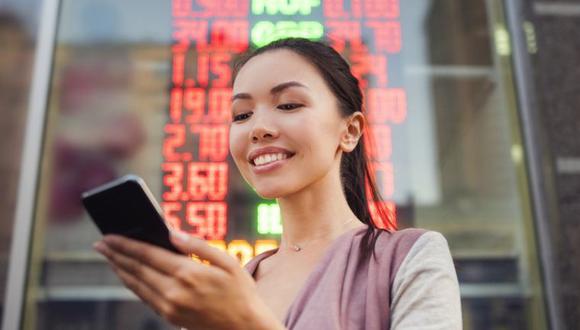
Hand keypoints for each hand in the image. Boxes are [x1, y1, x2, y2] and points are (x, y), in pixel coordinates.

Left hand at [93, 231, 283, 329]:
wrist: (245, 328)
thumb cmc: (240, 292)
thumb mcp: (228, 262)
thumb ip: (198, 245)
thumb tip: (171, 232)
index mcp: (188, 274)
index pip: (147, 254)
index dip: (126, 244)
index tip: (109, 235)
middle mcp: (174, 292)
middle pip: (136, 269)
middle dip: (116, 254)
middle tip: (100, 243)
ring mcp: (169, 307)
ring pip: (136, 285)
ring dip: (119, 269)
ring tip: (109, 257)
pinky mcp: (169, 317)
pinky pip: (144, 297)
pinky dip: (132, 284)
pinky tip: (128, 275)